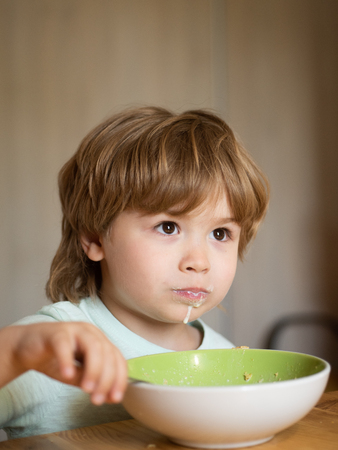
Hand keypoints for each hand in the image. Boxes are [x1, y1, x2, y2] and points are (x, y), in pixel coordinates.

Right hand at [1, 322, 126, 404]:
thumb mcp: (75, 374)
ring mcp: (74, 329)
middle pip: (108, 353)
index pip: (117, 358)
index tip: (115, 398)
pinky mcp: (55, 333)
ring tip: (86, 390)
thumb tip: (107, 396)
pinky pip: (64, 345)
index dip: (119, 378)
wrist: (25, 348)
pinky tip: (67, 375)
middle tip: (96, 400)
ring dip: (93, 370)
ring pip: (93, 346)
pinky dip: (67, 360)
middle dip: (106, 379)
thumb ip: (90, 381)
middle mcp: (91, 332)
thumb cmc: (54, 360)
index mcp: (100, 341)